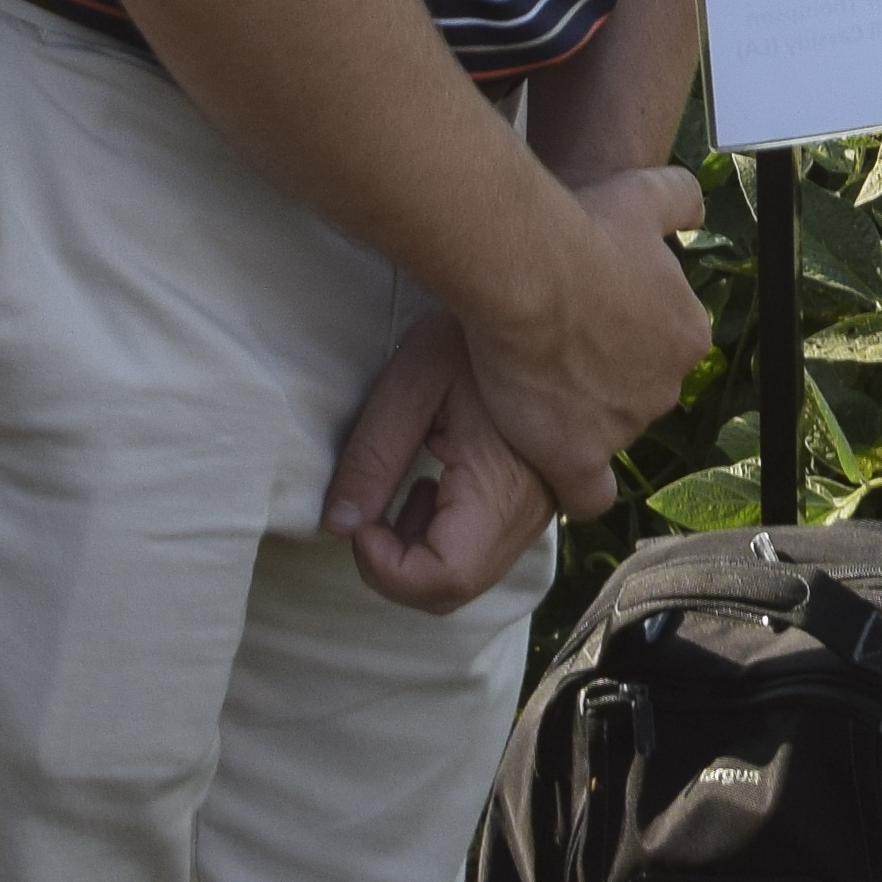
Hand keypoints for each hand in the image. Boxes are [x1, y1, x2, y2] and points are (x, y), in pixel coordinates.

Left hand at [325, 308, 562, 611]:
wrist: (543, 293)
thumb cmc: (475, 330)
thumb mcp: (411, 383)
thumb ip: (372, 459)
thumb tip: (338, 526)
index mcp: (503, 490)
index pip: (442, 580)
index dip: (386, 570)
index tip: (359, 523)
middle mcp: (531, 511)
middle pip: (455, 589)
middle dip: (397, 566)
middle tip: (370, 513)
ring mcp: (540, 505)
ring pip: (471, 572)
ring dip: (421, 549)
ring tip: (407, 487)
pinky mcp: (537, 493)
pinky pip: (487, 545)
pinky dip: (446, 532)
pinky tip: (435, 479)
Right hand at [462, 160, 713, 517]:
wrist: (532, 270)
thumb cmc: (584, 229)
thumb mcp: (645, 195)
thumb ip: (679, 201)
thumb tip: (692, 209)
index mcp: (686, 333)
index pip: (662, 348)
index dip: (625, 338)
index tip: (592, 322)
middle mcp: (666, 385)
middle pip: (637, 392)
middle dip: (605, 377)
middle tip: (558, 348)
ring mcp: (624, 426)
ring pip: (608, 432)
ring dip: (579, 417)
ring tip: (533, 383)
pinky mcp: (577, 457)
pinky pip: (588, 494)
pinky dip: (577, 488)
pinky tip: (556, 467)